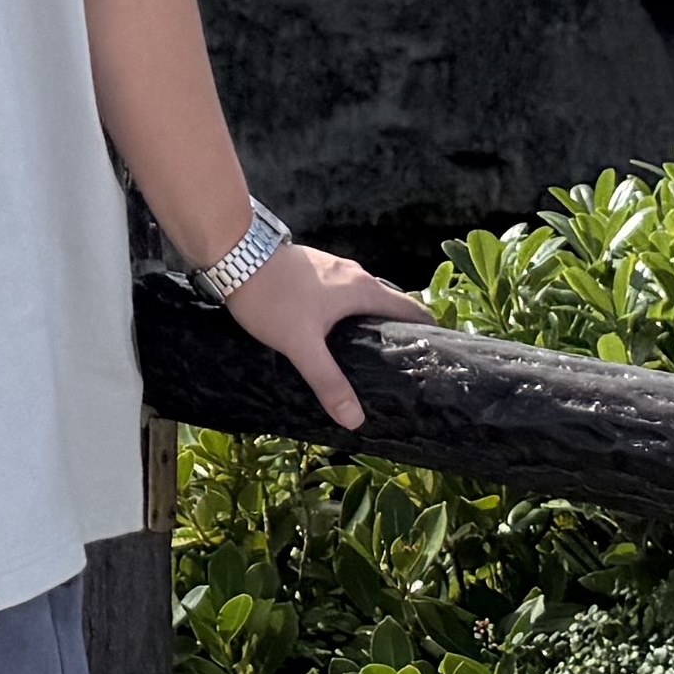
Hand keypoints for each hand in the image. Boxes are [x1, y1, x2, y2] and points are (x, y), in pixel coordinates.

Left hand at [227, 242, 429, 429]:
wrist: (236, 254)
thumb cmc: (272, 297)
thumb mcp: (301, 345)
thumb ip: (328, 381)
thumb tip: (355, 419)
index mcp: (363, 289)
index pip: (411, 309)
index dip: (428, 332)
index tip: (437, 358)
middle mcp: (355, 276)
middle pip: (391, 306)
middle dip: (400, 334)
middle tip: (403, 370)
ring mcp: (334, 270)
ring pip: (365, 301)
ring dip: (373, 325)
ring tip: (372, 359)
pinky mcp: (316, 271)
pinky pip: (346, 297)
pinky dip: (352, 316)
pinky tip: (337, 337)